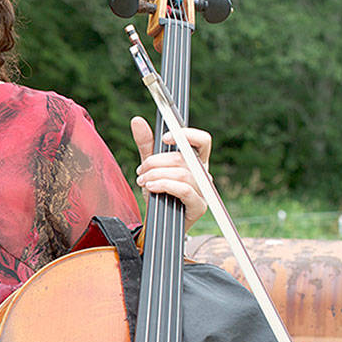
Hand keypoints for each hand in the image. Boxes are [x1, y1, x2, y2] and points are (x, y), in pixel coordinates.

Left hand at [130, 116, 211, 231]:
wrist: (157, 221)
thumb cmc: (159, 191)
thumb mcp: (150, 165)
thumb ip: (146, 144)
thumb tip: (137, 120)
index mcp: (195, 160)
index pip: (202, 140)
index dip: (186, 135)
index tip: (165, 137)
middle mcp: (203, 173)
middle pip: (183, 158)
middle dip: (156, 162)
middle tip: (141, 170)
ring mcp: (204, 190)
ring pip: (182, 174)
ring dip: (156, 175)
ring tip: (142, 181)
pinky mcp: (200, 206)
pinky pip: (184, 190)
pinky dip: (165, 186)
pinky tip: (151, 187)